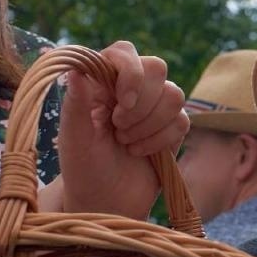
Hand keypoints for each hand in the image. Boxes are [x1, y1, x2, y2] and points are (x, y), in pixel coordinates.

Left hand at [45, 41, 188, 218]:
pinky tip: (141, 153)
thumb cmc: (83, 169)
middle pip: (156, 68)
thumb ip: (76, 103)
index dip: (130, 72)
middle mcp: (130, 88)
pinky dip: (161, 140)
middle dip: (142, 104)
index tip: (122, 102)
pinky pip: (182, 120)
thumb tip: (76, 68)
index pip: (124, 52)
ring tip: (126, 143)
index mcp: (101, 82)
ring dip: (150, 125)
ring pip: (174, 94)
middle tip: (118, 129)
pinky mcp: (172, 128)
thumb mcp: (74, 139)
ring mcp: (154, 107)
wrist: (106, 204)